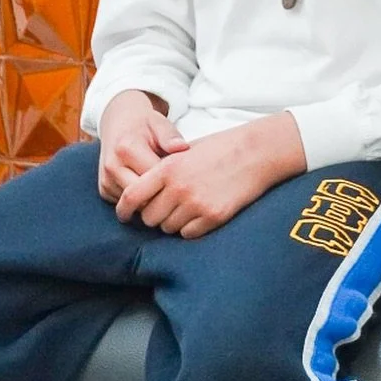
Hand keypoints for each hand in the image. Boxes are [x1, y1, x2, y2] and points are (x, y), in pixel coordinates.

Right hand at [98, 90, 188, 202]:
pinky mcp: (104, 190)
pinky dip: (141, 200)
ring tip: (164, 183)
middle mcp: (112, 166)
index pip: (154, 176)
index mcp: (126, 148)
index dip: (172, 178)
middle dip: (162, 193)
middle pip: (143, 195)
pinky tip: (150, 186)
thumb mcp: (160, 123)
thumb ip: (170, 136)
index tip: (184, 174)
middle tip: (177, 183)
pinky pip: (128, 204)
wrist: (119, 122)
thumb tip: (183, 147)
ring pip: (135, 204)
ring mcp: (106, 180)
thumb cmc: (145, 124)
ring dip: (151, 198)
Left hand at [115, 112, 306, 238]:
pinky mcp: (212, 217)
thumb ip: (163, 169)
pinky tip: (201, 212)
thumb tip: (142, 192)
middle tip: (166, 207)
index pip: (132, 196)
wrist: (256, 152)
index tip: (124, 215)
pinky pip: (188, 234)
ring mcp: (196, 204)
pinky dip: (190, 227)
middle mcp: (178, 188)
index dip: (124, 209)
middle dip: (154, 215)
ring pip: (168, 228)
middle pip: (149, 217)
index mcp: (169, 168)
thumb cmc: (222, 147)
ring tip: (188, 206)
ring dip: (173, 222)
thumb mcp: (187, 151)